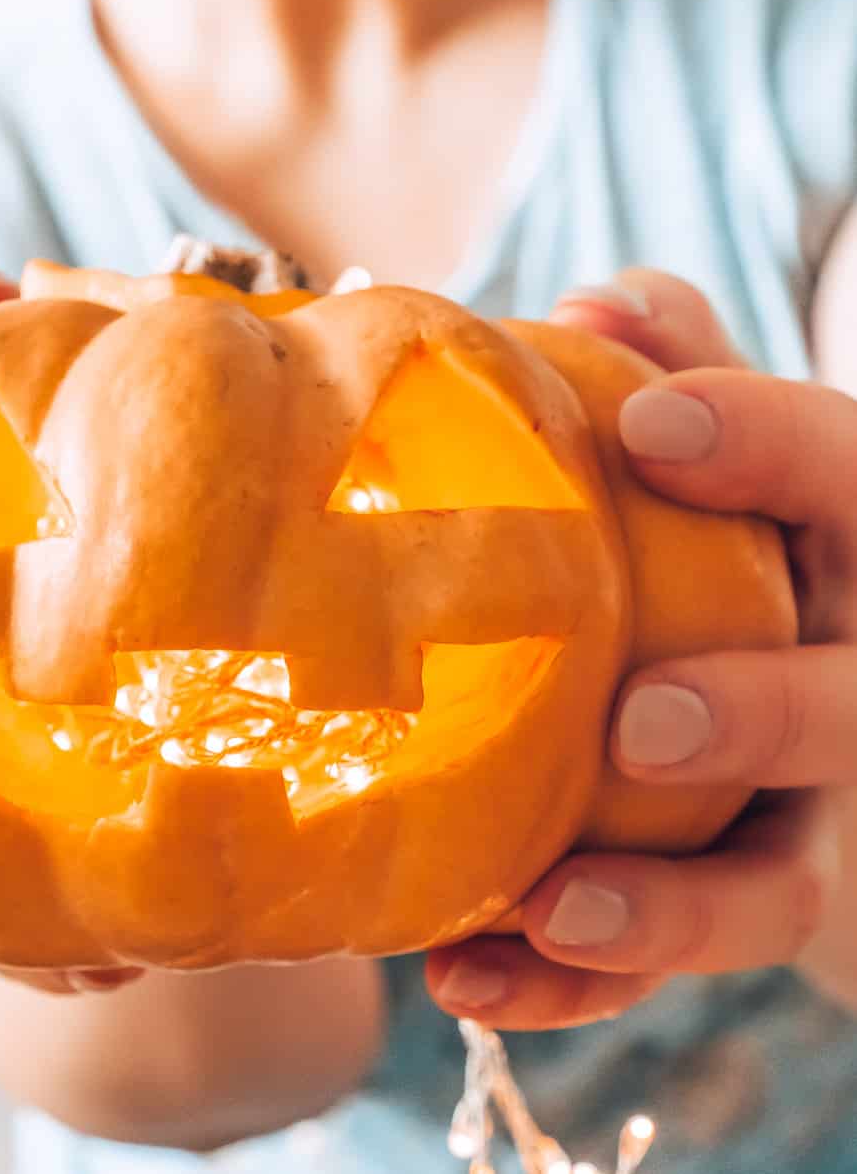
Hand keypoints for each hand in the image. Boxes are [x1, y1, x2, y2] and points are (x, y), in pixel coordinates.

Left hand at [429, 270, 856, 1027]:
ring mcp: (807, 813)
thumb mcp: (719, 446)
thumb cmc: (723, 541)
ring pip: (780, 883)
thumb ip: (678, 367)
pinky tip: (467, 976)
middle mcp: (849, 685)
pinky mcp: (737, 898)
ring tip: (552, 908)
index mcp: (847, 551)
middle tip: (644, 723)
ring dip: (671, 909)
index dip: (773, 450)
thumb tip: (596, 302)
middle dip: (768, 716)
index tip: (650, 425)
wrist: (762, 685)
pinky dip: (573, 983)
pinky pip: (667, 959)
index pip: (854, 485)